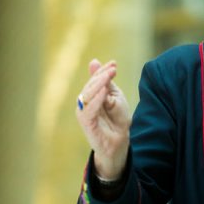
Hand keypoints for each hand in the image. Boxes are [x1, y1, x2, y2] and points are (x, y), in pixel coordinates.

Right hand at [76, 59, 130, 178]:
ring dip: (98, 85)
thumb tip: (93, 61)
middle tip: (113, 69)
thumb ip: (105, 82)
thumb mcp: (114, 96)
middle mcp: (84, 104)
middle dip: (101, 76)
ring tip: (109, 76)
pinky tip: (105, 92)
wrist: (120, 142)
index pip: (94, 80)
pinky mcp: (86, 124)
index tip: (114, 64)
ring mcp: (84, 114)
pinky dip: (96, 100)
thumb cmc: (116, 120)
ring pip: (86, 96)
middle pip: (89, 86)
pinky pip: (88, 110)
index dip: (103, 71)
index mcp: (90, 96)